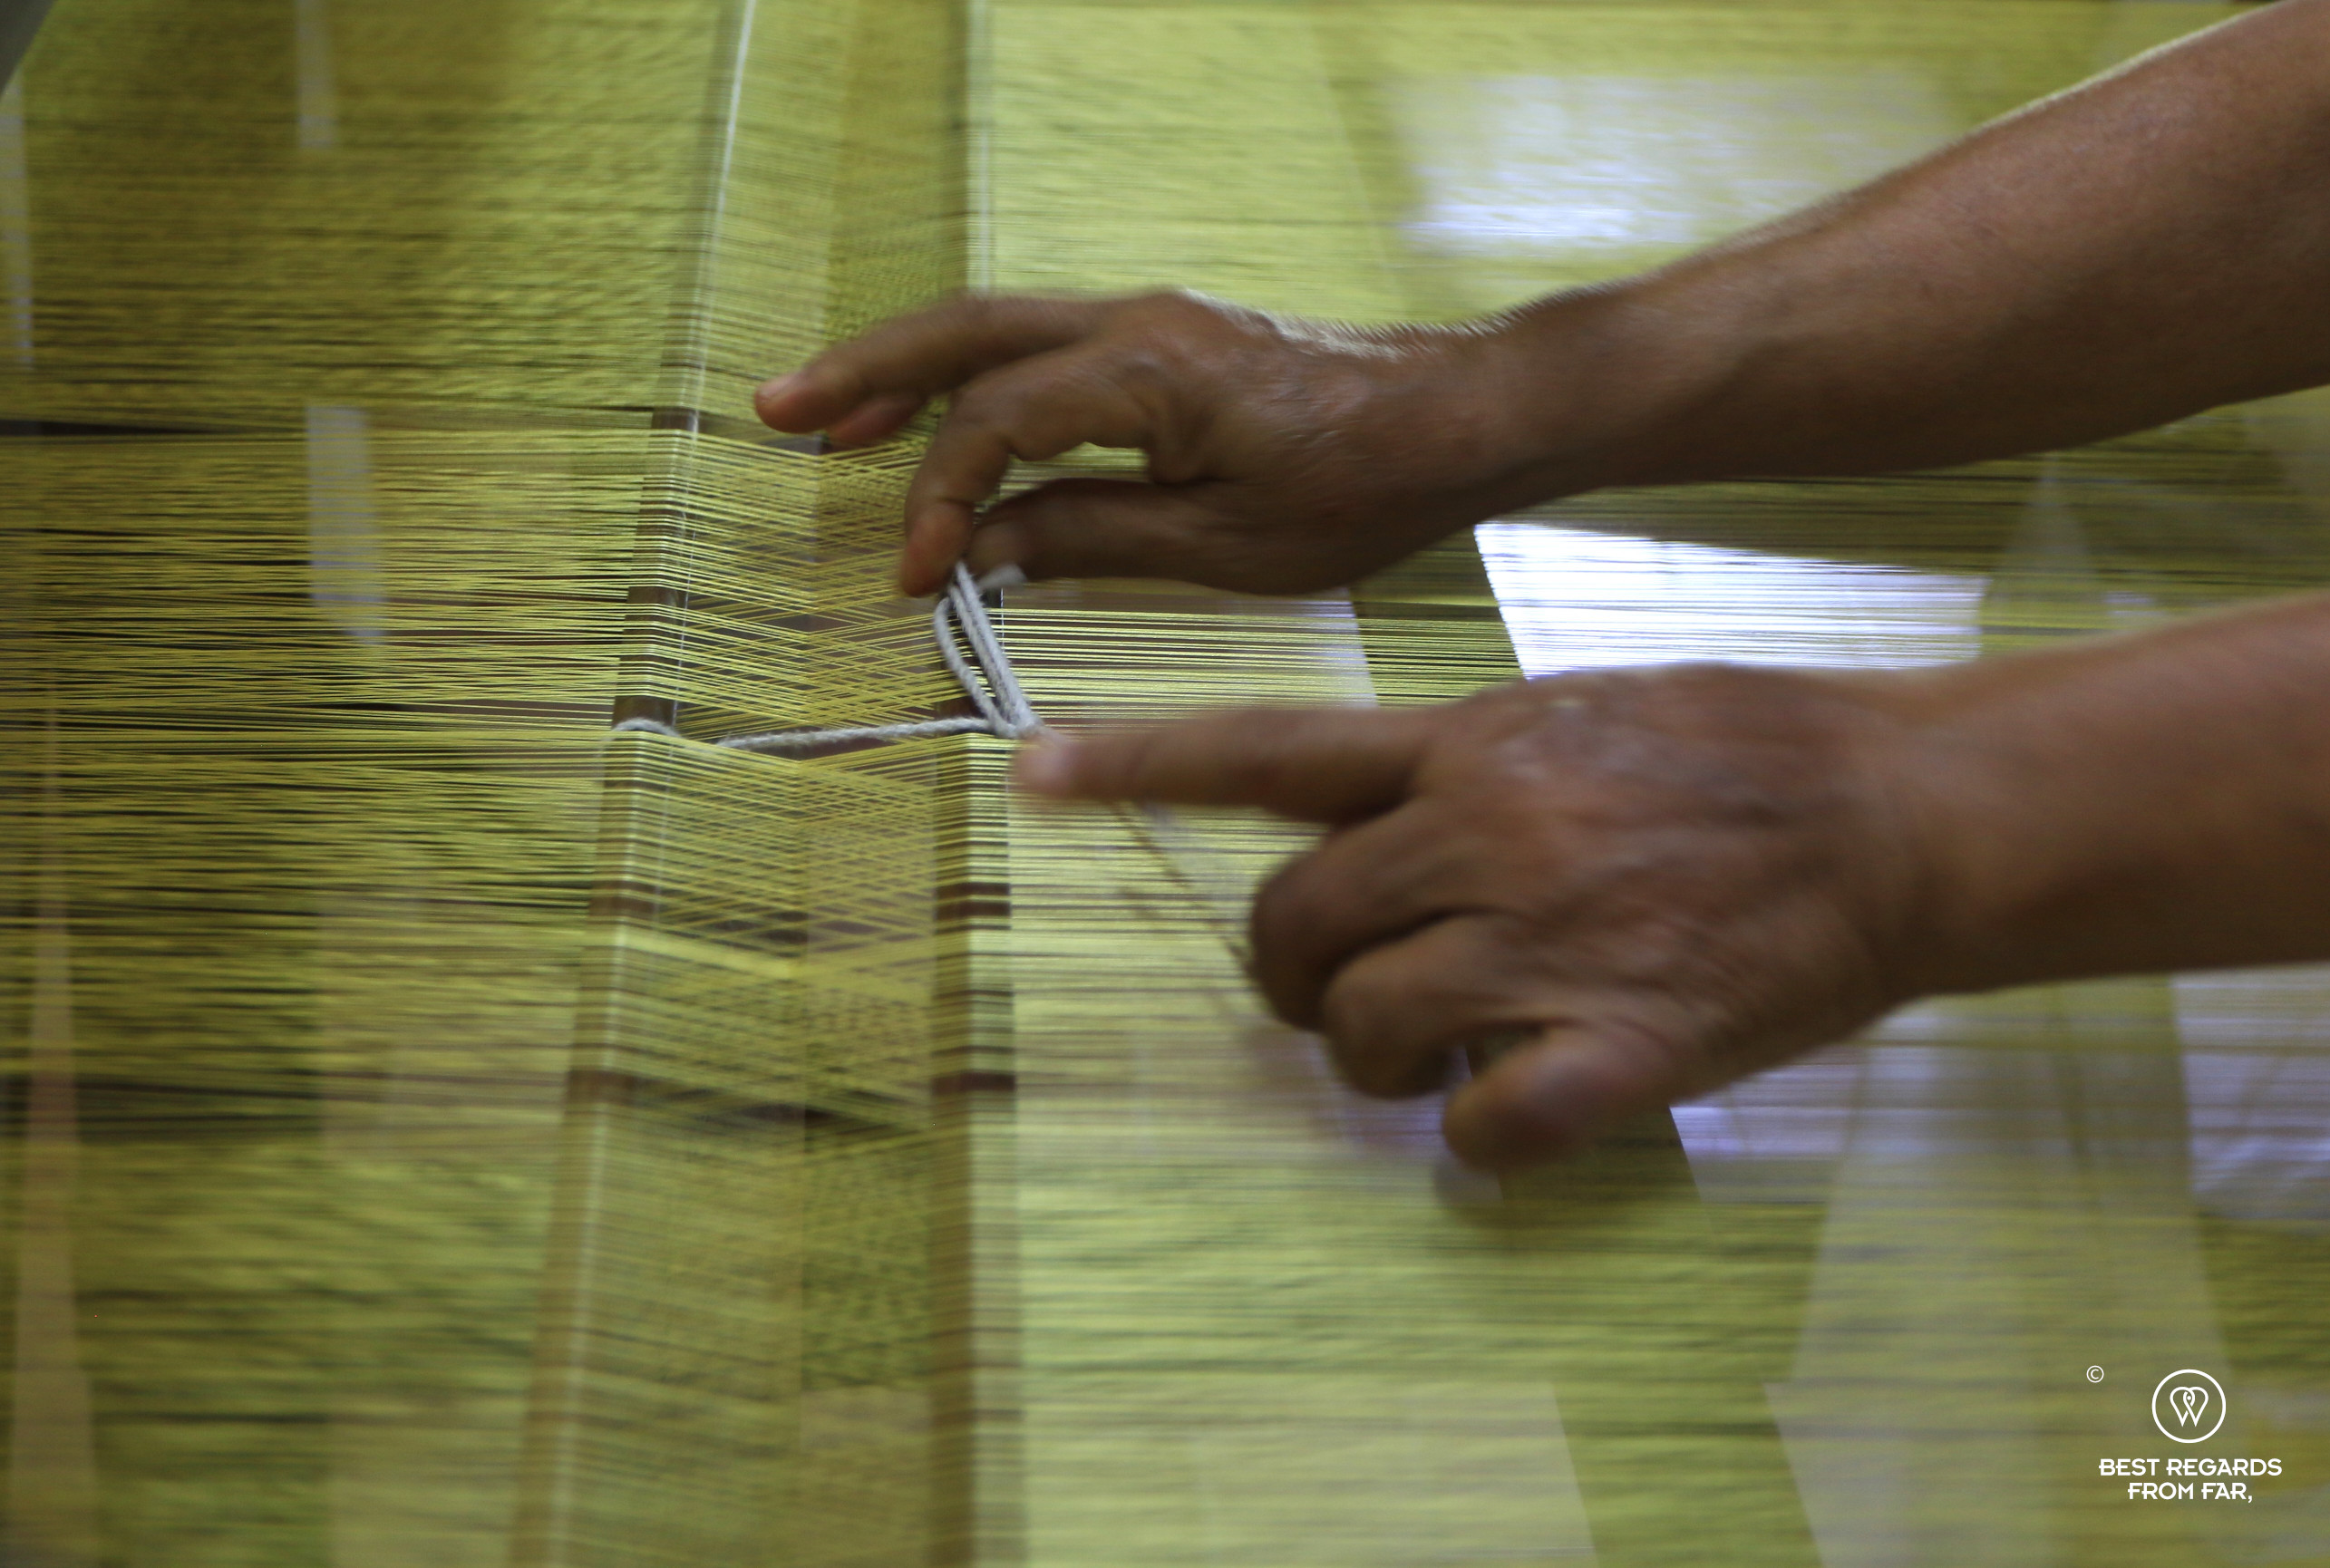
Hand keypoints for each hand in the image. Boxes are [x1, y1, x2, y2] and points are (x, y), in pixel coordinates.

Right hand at [754, 292, 1549, 595]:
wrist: (1464, 417)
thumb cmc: (1368, 483)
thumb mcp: (1228, 548)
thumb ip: (1093, 540)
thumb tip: (987, 554)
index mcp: (1146, 371)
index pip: (993, 422)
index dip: (937, 500)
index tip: (917, 578)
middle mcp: (1134, 323)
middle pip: (963, 330)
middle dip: (864, 372)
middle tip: (777, 411)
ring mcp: (1150, 321)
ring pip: (996, 325)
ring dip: (907, 367)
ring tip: (827, 411)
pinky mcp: (1167, 342)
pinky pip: (1042, 345)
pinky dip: (974, 377)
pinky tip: (943, 419)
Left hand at [1014, 665, 1944, 1169]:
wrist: (1906, 810)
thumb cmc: (1751, 751)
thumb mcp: (1585, 707)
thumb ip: (1463, 762)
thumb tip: (1375, 827)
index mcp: (1474, 743)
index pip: (1270, 750)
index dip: (1138, 763)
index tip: (1031, 773)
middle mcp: (1490, 832)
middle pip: (1292, 927)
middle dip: (1292, 976)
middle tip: (1343, 993)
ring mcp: (1550, 940)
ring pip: (1361, 1029)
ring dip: (1377, 1055)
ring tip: (1448, 1043)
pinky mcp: (1623, 1045)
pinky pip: (1478, 1130)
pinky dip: (1479, 1135)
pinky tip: (1523, 1098)